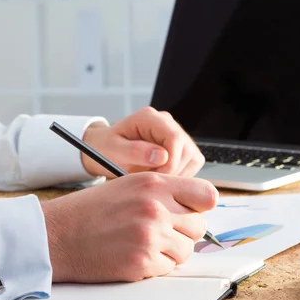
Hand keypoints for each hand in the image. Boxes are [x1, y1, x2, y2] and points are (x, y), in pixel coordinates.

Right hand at [41, 172, 217, 282]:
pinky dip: (156, 265)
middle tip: (162, 231)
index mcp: (155, 184)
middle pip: (199, 226)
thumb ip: (166, 192)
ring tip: (145, 242)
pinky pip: (169, 268)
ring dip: (171, 251)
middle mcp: (156, 207)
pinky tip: (135, 254)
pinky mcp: (142, 262)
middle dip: (184, 231)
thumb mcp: (131, 184)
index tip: (193, 212)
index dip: (201, 206)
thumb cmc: (92, 210)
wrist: (58, 234)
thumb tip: (199, 205)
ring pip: (186, 250)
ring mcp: (150, 236)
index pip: (207, 195)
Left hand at [82, 107, 204, 176]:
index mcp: (149, 118)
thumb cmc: (107, 148)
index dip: (171, 162)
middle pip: (187, 150)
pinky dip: (181, 175)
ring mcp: (177, 134)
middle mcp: (167, 122)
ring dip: (177, 174)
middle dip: (173, 171)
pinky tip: (162, 177)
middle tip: (152, 181)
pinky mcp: (182, 147)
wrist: (106, 149)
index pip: (175, 138)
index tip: (157, 177)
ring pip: (193, 158)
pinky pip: (192, 164)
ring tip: (154, 178)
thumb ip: (135, 151)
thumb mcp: (113, 151)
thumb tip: (162, 156)